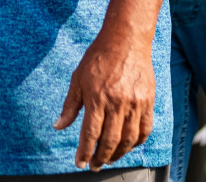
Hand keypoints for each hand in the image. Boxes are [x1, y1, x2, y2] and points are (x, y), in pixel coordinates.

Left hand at [55, 26, 155, 169]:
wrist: (126, 40)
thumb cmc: (98, 57)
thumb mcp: (78, 79)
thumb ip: (70, 106)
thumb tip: (58, 127)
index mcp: (97, 98)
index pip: (90, 133)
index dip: (84, 151)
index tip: (80, 163)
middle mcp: (117, 103)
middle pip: (110, 140)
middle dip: (101, 157)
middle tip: (95, 165)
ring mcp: (135, 103)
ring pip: (128, 139)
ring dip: (119, 154)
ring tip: (110, 159)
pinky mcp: (148, 101)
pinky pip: (145, 129)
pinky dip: (137, 142)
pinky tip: (128, 146)